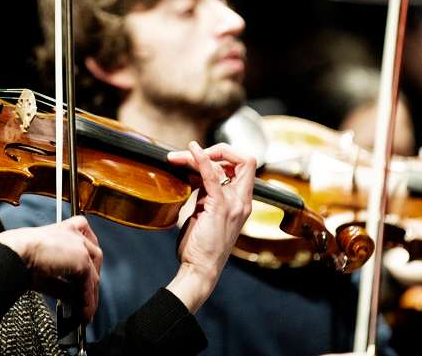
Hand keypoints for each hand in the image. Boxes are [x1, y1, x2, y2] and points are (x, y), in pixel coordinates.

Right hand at [0, 216, 101, 321]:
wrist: (16, 253)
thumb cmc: (20, 256)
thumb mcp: (45, 271)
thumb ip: (62, 284)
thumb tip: (72, 299)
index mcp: (63, 229)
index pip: (85, 236)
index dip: (89, 255)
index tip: (88, 270)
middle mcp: (75, 234)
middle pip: (94, 257)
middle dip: (93, 277)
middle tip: (87, 296)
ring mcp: (80, 246)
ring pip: (94, 273)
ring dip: (91, 295)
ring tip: (86, 311)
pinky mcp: (82, 259)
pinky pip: (89, 284)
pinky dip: (87, 301)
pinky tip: (83, 312)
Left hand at [164, 141, 255, 310]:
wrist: (200, 269)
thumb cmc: (201, 245)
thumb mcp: (206, 213)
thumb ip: (206, 193)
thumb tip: (194, 174)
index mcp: (241, 202)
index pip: (245, 166)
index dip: (227, 156)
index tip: (204, 158)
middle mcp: (241, 201)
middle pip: (241, 160)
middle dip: (216, 151)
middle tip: (187, 155)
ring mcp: (233, 203)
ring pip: (221, 166)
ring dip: (196, 156)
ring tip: (176, 157)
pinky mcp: (219, 207)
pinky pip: (212, 176)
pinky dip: (202, 160)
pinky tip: (192, 150)